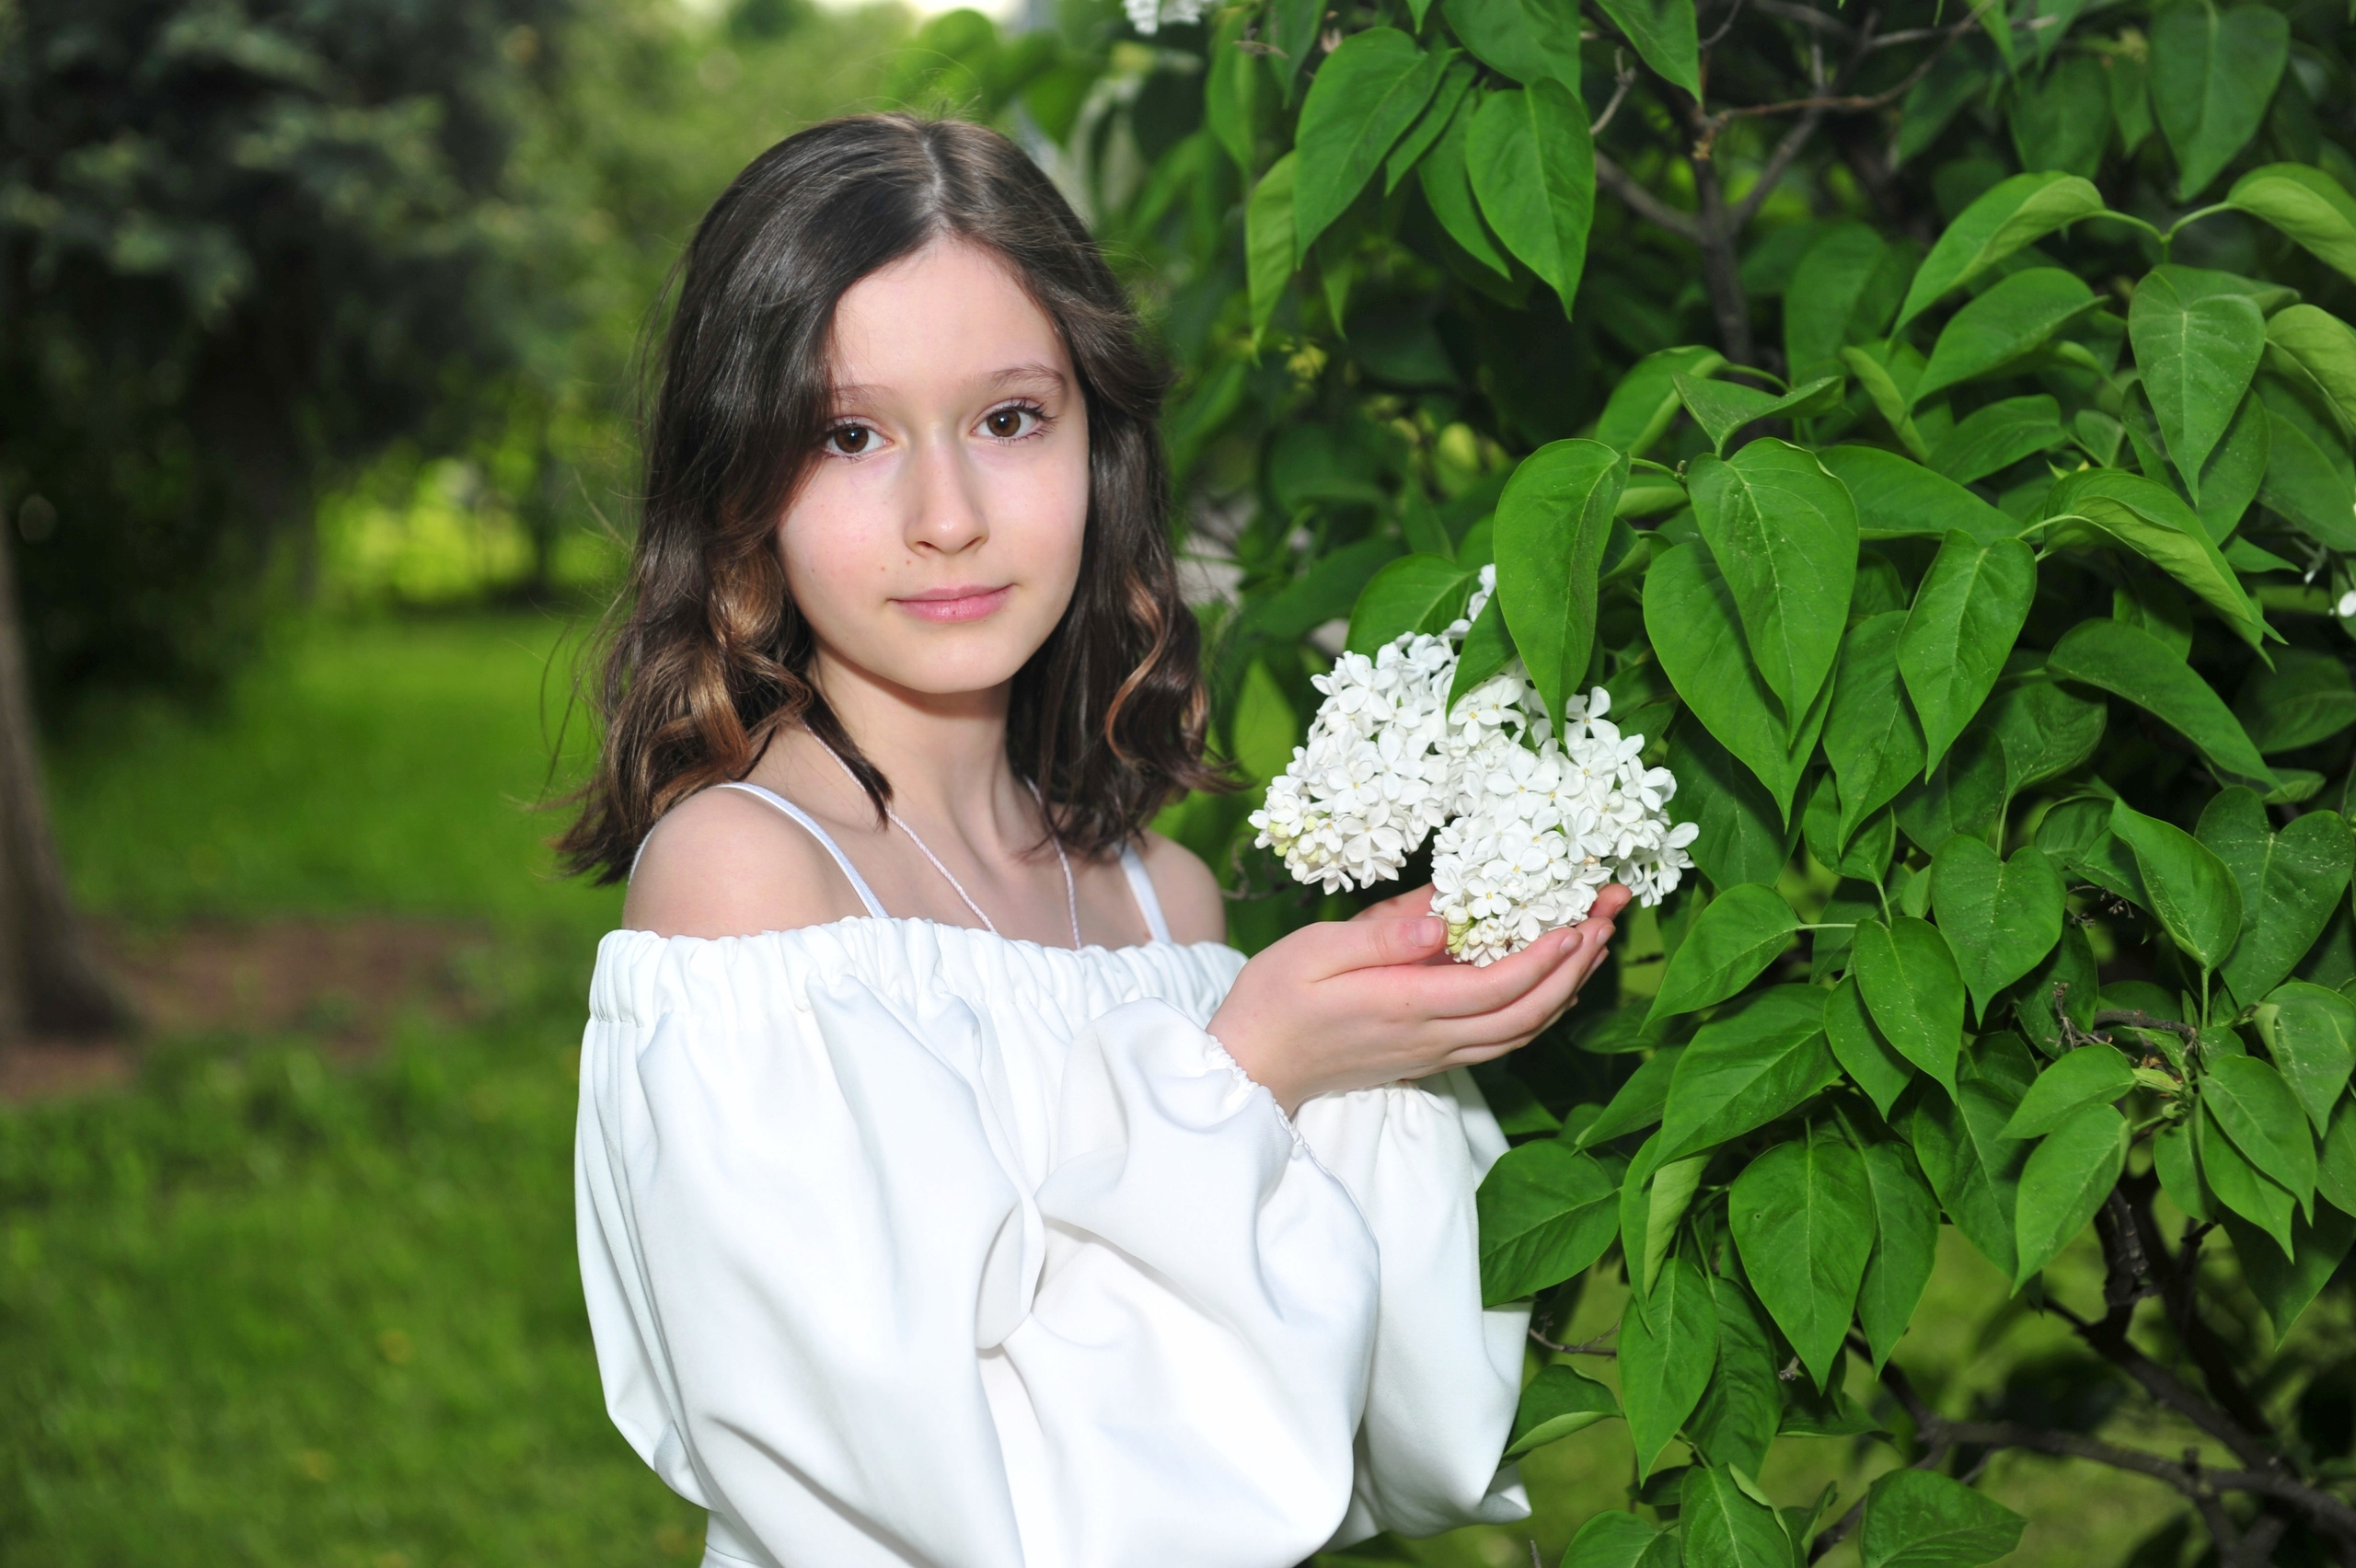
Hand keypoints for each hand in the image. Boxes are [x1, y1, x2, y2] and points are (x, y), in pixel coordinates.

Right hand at [1208, 885, 1631, 1114]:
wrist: (1253, 1066)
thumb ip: (1380, 936)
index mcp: (1406, 1005)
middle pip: (1525, 1013)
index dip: (1546, 958)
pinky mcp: (1430, 1056)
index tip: (1578, 921)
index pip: (1497, 986)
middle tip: (1608, 919)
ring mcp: (1434, 1053)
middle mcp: (1431, 1038)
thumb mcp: (1314, 950)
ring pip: (1520, 1031)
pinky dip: (1537, 1011)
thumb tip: (1443, 919)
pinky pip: (1501, 1039)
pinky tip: (1550, 981)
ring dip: (1565, 991)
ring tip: (1595, 945)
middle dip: (1575, 968)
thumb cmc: (1275, 1000)